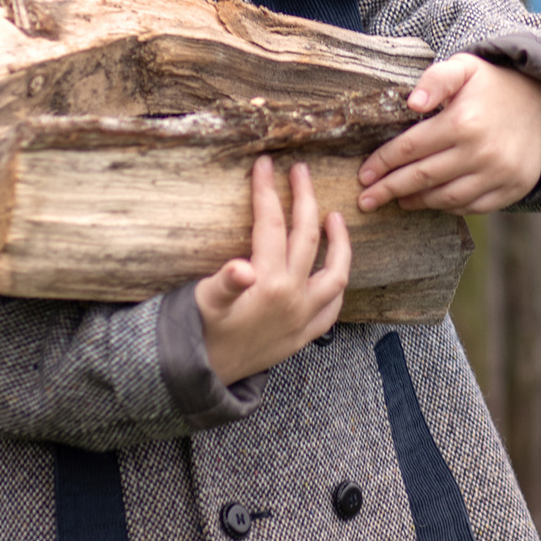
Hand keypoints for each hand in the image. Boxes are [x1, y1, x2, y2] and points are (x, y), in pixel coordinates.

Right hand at [197, 157, 350, 383]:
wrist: (205, 375)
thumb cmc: (201, 332)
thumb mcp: (204, 302)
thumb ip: (225, 283)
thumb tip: (241, 267)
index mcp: (268, 284)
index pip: (271, 224)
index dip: (267, 191)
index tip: (265, 164)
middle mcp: (293, 298)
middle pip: (307, 238)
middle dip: (305, 199)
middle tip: (300, 171)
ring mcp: (303, 318)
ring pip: (335, 274)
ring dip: (338, 242)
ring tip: (333, 216)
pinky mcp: (305, 335)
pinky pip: (333, 307)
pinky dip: (337, 284)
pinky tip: (334, 268)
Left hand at [356, 54, 540, 215]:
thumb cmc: (494, 84)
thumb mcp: (465, 67)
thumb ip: (436, 79)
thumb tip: (412, 103)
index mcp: (463, 122)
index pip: (410, 149)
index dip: (382, 163)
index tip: (363, 175)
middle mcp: (480, 153)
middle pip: (422, 178)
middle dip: (388, 190)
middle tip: (365, 200)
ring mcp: (498, 175)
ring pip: (445, 198)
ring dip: (415, 202)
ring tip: (397, 200)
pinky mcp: (511, 189)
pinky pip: (471, 207)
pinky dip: (448, 207)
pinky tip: (432, 201)